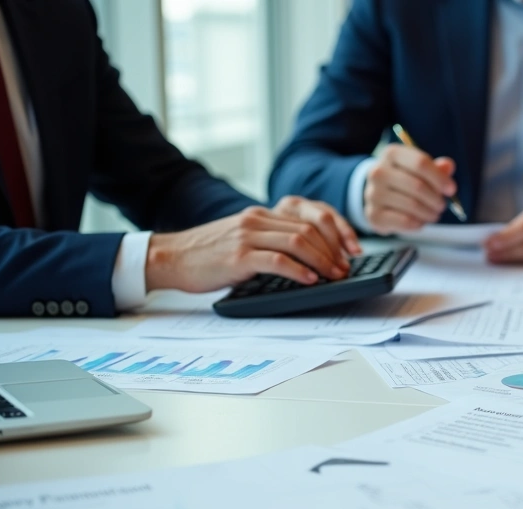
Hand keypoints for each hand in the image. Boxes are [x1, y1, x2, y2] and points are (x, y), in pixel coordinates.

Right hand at [145, 197, 361, 292]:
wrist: (171, 257)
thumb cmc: (209, 254)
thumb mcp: (244, 240)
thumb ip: (272, 240)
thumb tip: (311, 259)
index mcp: (262, 214)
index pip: (311, 216)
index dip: (337, 233)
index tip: (351, 251)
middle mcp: (257, 220)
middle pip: (309, 228)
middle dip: (334, 250)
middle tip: (346, 269)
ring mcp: (247, 236)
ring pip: (298, 242)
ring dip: (322, 261)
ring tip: (334, 276)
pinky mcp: (238, 256)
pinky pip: (277, 260)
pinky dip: (298, 270)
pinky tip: (310, 280)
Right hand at [363, 144, 456, 233]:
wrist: (378, 197)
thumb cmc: (405, 180)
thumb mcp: (419, 169)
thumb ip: (436, 168)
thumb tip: (448, 166)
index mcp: (392, 154)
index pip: (420, 163)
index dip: (440, 178)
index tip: (451, 190)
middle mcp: (378, 172)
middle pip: (417, 186)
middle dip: (436, 198)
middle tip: (442, 205)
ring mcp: (373, 194)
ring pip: (412, 205)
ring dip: (429, 213)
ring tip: (434, 214)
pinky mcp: (374, 215)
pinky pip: (405, 221)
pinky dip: (419, 223)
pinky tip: (421, 221)